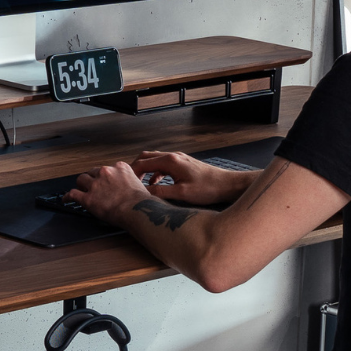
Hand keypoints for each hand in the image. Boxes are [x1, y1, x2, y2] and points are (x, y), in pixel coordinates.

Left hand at [67, 161, 149, 225]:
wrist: (138, 210)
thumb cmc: (141, 201)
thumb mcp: (138, 183)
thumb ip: (129, 181)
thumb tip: (129, 188)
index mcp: (119, 167)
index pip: (106, 169)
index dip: (103, 176)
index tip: (102, 180)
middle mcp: (106, 172)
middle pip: (92, 172)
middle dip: (91, 179)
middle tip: (92, 186)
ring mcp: (96, 185)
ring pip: (81, 180)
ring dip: (81, 185)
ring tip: (80, 189)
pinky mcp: (88, 198)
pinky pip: (73, 194)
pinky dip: (68, 196)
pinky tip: (66, 199)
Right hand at [129, 150, 254, 206]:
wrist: (227, 184)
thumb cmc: (208, 189)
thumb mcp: (181, 194)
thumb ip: (160, 192)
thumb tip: (143, 194)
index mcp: (170, 161)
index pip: (143, 163)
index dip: (131, 172)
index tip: (124, 182)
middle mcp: (173, 156)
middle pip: (146, 157)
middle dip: (135, 169)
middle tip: (129, 182)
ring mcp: (179, 159)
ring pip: (155, 160)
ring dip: (145, 171)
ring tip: (140, 185)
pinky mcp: (183, 164)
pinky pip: (163, 165)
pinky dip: (155, 173)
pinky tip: (156, 185)